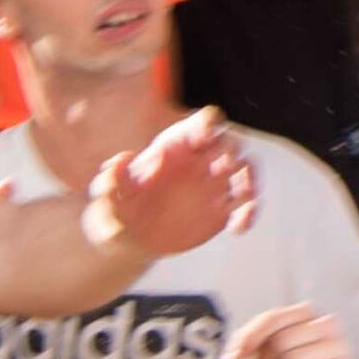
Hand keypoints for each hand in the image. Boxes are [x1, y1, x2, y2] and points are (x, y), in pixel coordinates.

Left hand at [82, 107, 259, 258]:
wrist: (131, 237)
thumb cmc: (119, 209)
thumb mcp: (107, 194)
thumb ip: (110, 178)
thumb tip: (122, 159)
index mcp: (178, 144)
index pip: (206, 121)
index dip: (209, 125)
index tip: (203, 139)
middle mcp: (202, 158)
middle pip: (231, 141)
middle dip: (231, 150)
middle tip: (223, 168)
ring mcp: (215, 183)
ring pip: (246, 168)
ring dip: (250, 178)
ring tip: (243, 196)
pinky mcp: (222, 209)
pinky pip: (246, 205)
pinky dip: (249, 212)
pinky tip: (237, 228)